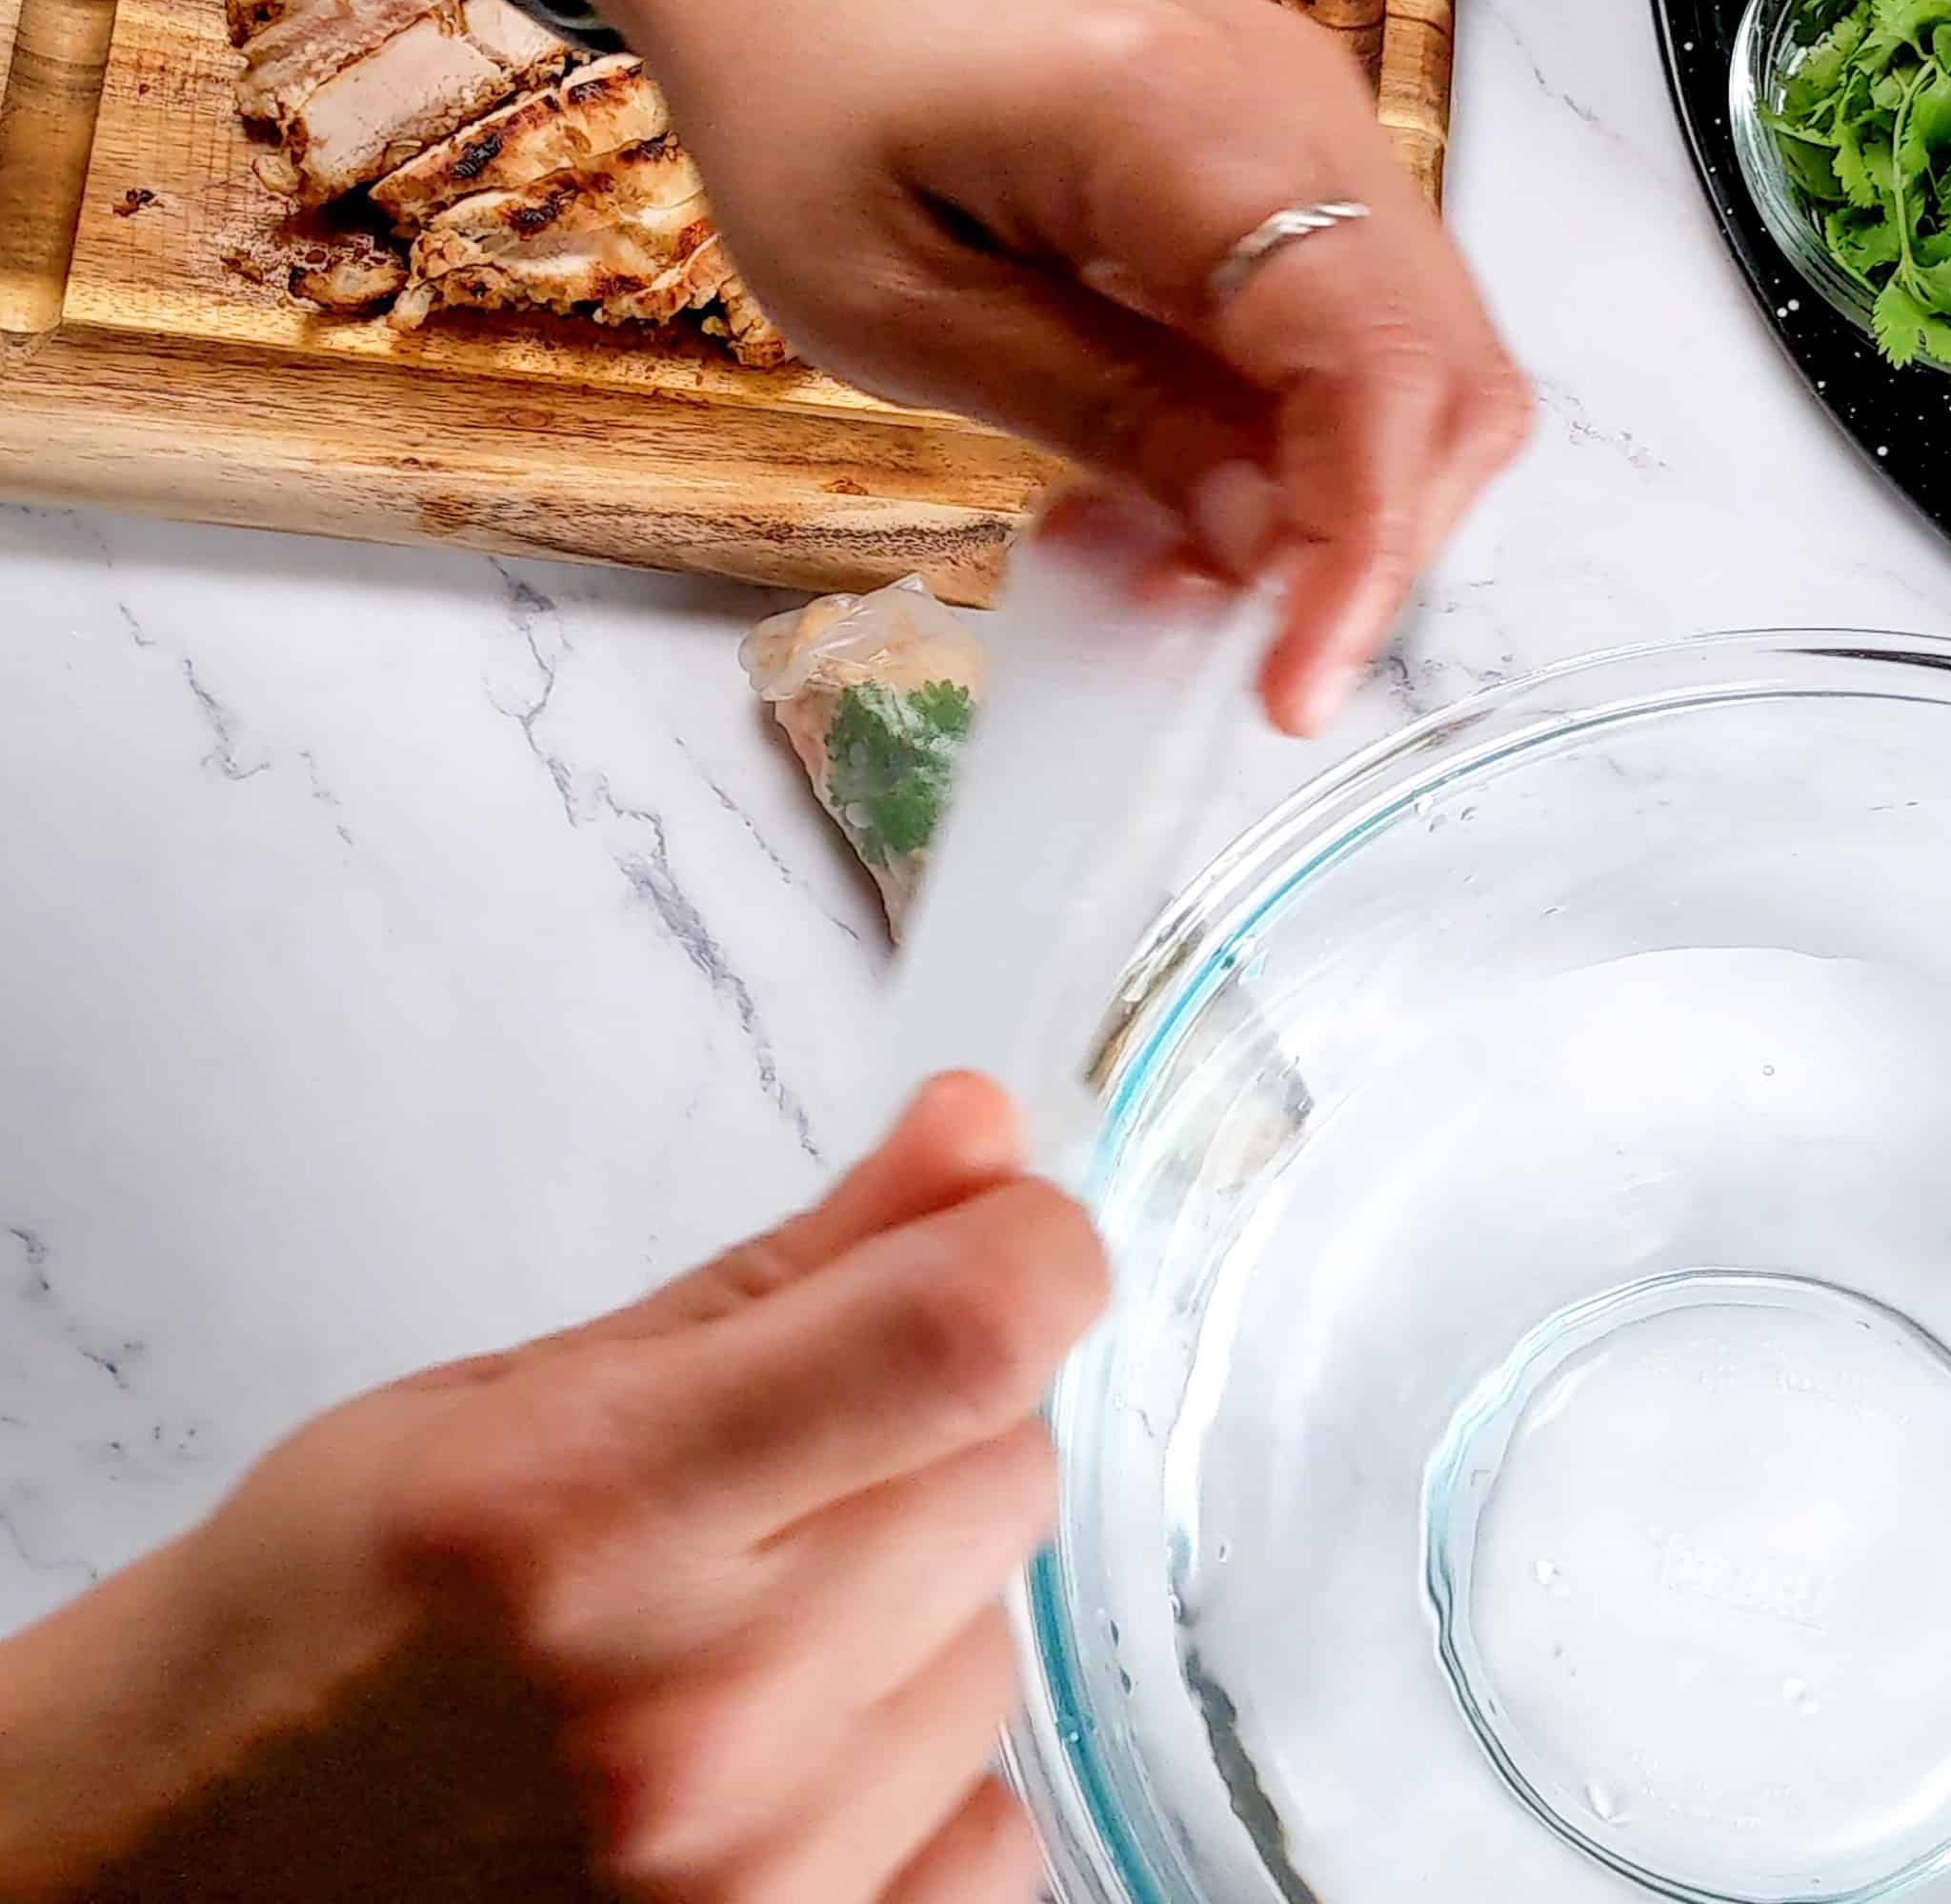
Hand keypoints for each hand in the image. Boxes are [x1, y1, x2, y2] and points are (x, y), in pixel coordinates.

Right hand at [0, 1076, 1105, 1903]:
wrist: (198, 1869)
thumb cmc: (327, 1620)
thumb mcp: (525, 1390)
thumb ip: (790, 1267)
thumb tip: (981, 1136)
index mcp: (591, 1511)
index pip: (958, 1338)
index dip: (1032, 1247)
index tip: (1012, 1229)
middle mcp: (691, 1716)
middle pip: (1006, 1474)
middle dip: (943, 1422)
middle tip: (794, 1450)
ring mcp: (755, 1883)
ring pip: (1002, 1644)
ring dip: (919, 1600)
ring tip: (741, 1622)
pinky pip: (993, 1819)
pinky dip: (916, 1760)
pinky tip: (781, 1750)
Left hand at [566, 0, 1530, 732]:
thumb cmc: (806, 102)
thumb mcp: (904, 307)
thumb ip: (1099, 417)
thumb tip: (1255, 546)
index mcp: (1184, 124)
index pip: (1371, 362)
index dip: (1363, 551)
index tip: (1293, 688)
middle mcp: (1293, 110)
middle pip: (1443, 379)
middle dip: (1355, 551)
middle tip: (1217, 648)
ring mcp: (1304, 135)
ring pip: (1416, 374)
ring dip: (1322, 514)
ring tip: (1165, 572)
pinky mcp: (1281, 176)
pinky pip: (1344, 344)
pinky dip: (1289, 455)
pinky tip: (1174, 497)